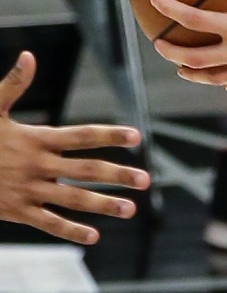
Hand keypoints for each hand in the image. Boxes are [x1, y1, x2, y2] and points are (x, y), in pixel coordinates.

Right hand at [0, 52, 150, 243]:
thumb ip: (13, 85)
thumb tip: (28, 55)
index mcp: (36, 139)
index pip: (82, 135)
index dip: (110, 135)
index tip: (137, 137)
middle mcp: (36, 165)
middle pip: (85, 170)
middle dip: (118, 175)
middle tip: (147, 180)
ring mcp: (27, 190)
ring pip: (72, 199)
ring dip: (103, 205)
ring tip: (130, 209)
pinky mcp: (16, 212)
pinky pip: (48, 223)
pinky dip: (70, 230)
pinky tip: (93, 236)